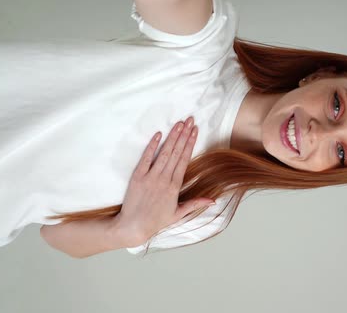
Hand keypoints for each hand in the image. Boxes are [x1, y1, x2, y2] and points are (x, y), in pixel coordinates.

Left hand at [112, 116, 214, 246]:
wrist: (133, 227)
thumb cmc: (156, 221)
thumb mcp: (178, 214)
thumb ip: (195, 204)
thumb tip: (213, 200)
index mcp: (174, 187)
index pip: (184, 160)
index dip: (190, 143)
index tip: (195, 130)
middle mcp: (164, 179)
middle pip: (176, 152)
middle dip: (184, 135)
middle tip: (190, 120)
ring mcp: (150, 177)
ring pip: (164, 153)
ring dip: (172, 137)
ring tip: (179, 123)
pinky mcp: (137, 177)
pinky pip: (146, 158)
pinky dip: (152, 146)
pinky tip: (158, 134)